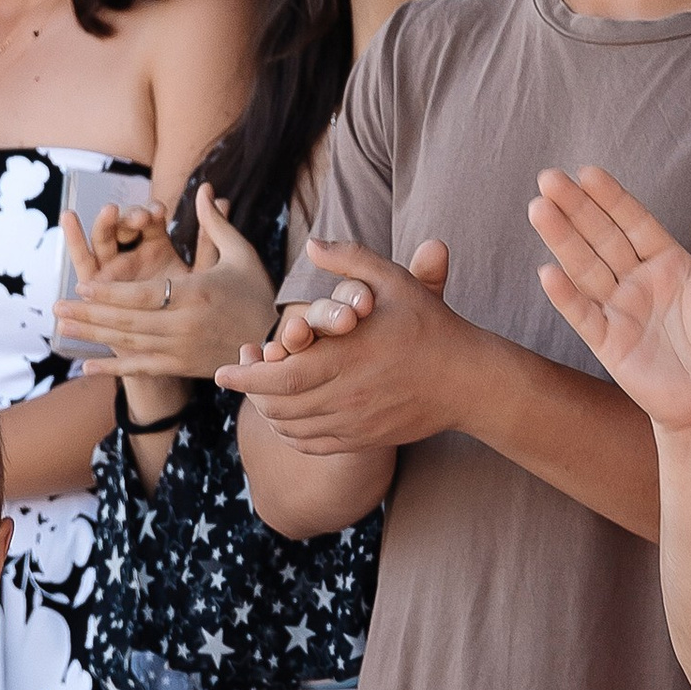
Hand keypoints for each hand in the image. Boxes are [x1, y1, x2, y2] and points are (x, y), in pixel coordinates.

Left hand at [52, 184, 278, 386]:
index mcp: (198, 292)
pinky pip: (142, 369)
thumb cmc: (258, 294)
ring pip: (130, 343)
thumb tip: (206, 189)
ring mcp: (182, 349)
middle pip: (129, 321)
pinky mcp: (183, 367)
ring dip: (94, 336)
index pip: (145, 295)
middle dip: (90, 315)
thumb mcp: (240, 255)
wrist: (279, 343)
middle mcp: (186, 324)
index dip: (112, 293)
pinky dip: (113, 370)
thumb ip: (216, 224)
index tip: (83, 286)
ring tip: (63, 328)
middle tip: (57, 307)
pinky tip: (86, 368)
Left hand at [215, 235, 473, 457]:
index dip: (245, 377)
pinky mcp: (363, 439)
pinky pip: (312, 445)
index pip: (279, 376)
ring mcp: (354, 422)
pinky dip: (290, 434)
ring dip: (267, 413)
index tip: (222, 370)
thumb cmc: (430, 325)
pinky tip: (285, 418)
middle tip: (236, 378)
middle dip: (249, 393)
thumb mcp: (393, 281)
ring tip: (257, 394)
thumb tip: (309, 243)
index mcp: (347, 356)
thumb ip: (350, 259)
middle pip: (277, 405)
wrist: (468, 381)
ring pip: (291, 427)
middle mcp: (346, 395)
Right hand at [530, 168, 690, 434]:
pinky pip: (584, 316)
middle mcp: (637, 281)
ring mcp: (619, 310)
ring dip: (562, 239)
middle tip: (548, 177)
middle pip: (601, 237)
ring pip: (585, 268)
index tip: (587, 171)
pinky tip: (547, 272)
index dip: (610, 197)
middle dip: (575, 208)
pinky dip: (566, 296)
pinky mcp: (609, 343)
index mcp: (667, 262)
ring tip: (539, 209)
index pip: (633, 222)